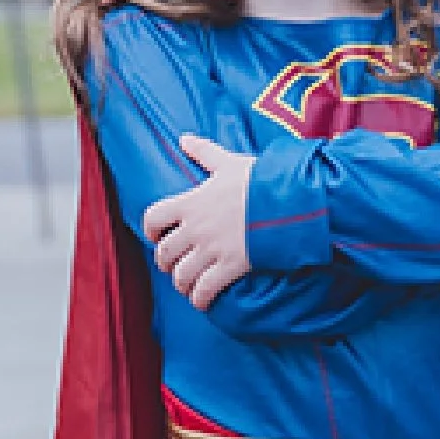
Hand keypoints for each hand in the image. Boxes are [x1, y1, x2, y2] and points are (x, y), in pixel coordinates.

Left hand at [143, 134, 254, 310]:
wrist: (289, 200)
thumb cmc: (261, 180)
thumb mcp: (231, 162)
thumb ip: (206, 153)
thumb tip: (184, 138)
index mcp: (191, 202)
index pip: (154, 217)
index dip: (151, 229)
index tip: (156, 234)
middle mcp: (195, 228)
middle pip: (164, 252)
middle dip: (167, 261)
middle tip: (174, 264)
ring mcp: (211, 249)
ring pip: (181, 274)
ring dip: (182, 282)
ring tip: (188, 285)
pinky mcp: (230, 266)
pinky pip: (205, 289)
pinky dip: (200, 298)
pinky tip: (203, 300)